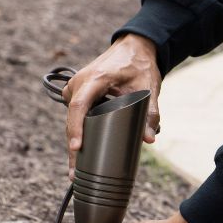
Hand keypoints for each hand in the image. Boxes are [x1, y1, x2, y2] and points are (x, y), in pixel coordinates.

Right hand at [62, 34, 162, 173]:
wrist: (132, 47)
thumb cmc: (139, 65)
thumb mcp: (148, 87)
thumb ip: (150, 113)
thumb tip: (148, 139)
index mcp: (95, 78)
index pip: (79, 106)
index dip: (76, 128)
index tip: (76, 148)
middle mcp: (80, 82)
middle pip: (73, 118)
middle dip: (74, 146)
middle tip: (76, 174)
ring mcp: (76, 87)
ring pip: (72, 119)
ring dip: (75, 141)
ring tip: (77, 170)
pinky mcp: (77, 92)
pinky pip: (74, 114)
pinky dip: (78, 131)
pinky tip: (81, 151)